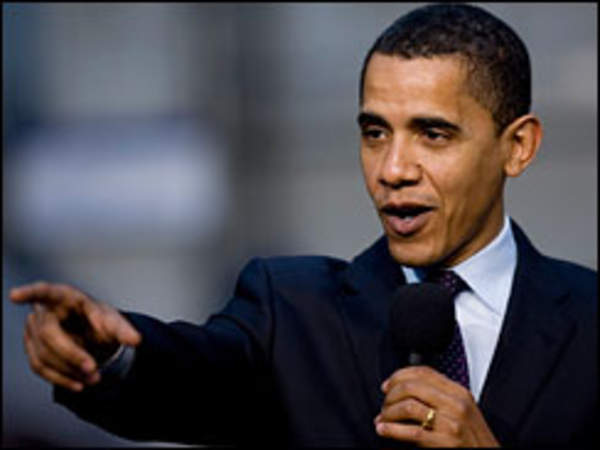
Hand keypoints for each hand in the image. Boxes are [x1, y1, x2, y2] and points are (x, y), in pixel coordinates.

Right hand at [9, 281, 140, 391]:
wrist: (91, 335)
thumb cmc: (98, 320)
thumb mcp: (112, 320)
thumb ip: (123, 329)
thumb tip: (135, 340)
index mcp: (64, 296)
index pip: (45, 291)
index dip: (30, 293)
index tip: (15, 295)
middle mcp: (45, 311)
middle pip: (48, 334)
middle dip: (70, 354)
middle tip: (92, 368)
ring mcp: (35, 331)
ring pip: (43, 354)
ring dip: (68, 370)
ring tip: (94, 376)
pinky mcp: (33, 349)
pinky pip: (40, 367)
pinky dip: (61, 378)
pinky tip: (78, 383)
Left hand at [374, 366, 498, 446]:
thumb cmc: (474, 440)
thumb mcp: (463, 411)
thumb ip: (441, 397)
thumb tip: (407, 388)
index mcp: (459, 392)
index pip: (423, 372)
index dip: (399, 376)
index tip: (387, 385)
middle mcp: (456, 404)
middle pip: (412, 386)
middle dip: (391, 395)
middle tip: (384, 405)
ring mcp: (452, 423)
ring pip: (409, 406)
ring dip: (389, 413)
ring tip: (382, 420)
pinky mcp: (446, 442)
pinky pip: (412, 431)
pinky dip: (392, 429)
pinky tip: (383, 430)